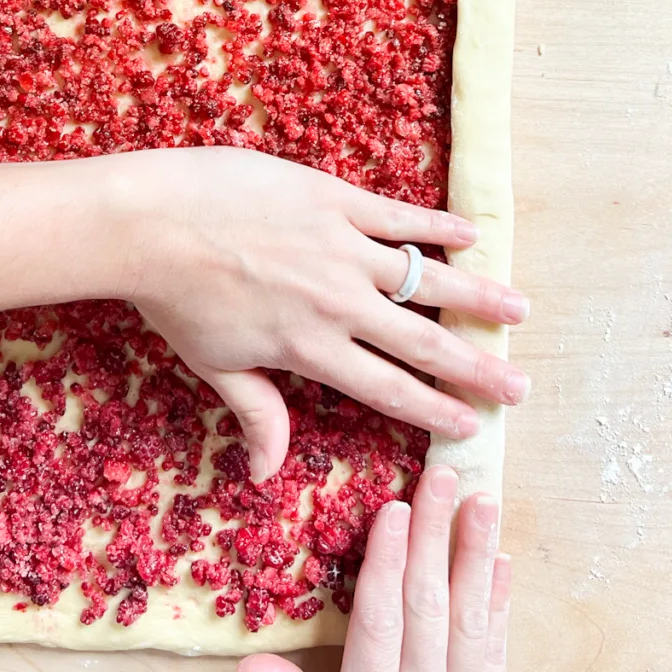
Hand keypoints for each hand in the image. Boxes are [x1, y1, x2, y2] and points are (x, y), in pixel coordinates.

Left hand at [115, 147, 529, 480]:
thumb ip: (256, 412)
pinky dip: (437, 226)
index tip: (472, 425)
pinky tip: (471, 233)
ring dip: (477, 294)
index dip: (434, 409)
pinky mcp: (333, 200)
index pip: (387, 388)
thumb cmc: (174, 297)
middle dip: (475, 367)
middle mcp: (339, 304)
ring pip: (426, 277)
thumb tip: (269, 473)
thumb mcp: (213, 364)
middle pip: (422, 342)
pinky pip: (397, 216)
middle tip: (519, 384)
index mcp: (311, 348)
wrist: (152, 222)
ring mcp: (341, 247)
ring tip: (519, 309)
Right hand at [238, 465, 510, 671]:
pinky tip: (503, 565)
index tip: (393, 509)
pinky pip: (494, 654)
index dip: (386, 566)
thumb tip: (251, 661)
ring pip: (471, 623)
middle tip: (443, 477)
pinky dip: (499, 607)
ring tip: (483, 503)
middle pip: (430, 610)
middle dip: (436, 540)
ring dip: (477, 560)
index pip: (381, 625)